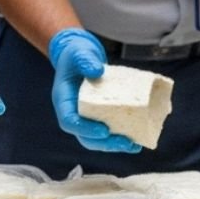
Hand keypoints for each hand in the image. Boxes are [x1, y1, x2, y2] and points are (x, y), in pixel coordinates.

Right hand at [48, 28, 140, 153]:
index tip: (104, 130)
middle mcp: (73, 112)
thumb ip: (86, 60)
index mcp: (63, 100)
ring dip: (114, 145)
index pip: (69, 121)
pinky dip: (119, 137)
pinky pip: (107, 132)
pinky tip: (136, 139)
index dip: (85, 129)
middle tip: (125, 143)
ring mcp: (86, 116)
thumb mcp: (80, 52)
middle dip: (105, 143)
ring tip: (133, 145)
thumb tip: (97, 70)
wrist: (80, 56)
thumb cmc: (77, 54)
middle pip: (84, 137)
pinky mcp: (98, 116)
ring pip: (96, 139)